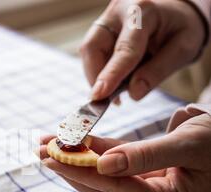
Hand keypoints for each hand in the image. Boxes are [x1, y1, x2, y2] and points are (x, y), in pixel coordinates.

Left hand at [37, 113, 210, 191]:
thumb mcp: (188, 145)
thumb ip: (145, 156)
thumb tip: (103, 165)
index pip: (117, 189)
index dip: (84, 173)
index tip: (54, 159)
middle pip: (103, 185)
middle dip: (71, 166)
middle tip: (41, 150)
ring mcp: (146, 188)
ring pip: (103, 174)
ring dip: (76, 156)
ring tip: (47, 142)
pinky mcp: (141, 173)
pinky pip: (113, 160)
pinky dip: (93, 148)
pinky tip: (71, 139)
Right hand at [81, 0, 205, 100]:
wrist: (176, 12)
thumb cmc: (181, 27)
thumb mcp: (183, 48)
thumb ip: (158, 71)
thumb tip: (133, 93)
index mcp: (143, 10)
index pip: (124, 48)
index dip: (111, 74)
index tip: (100, 95)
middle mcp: (118, 11)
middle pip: (93, 47)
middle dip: (97, 77)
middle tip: (106, 100)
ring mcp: (106, 19)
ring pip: (89, 52)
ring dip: (98, 77)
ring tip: (115, 92)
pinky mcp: (99, 30)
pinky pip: (92, 54)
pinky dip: (101, 72)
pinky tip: (114, 81)